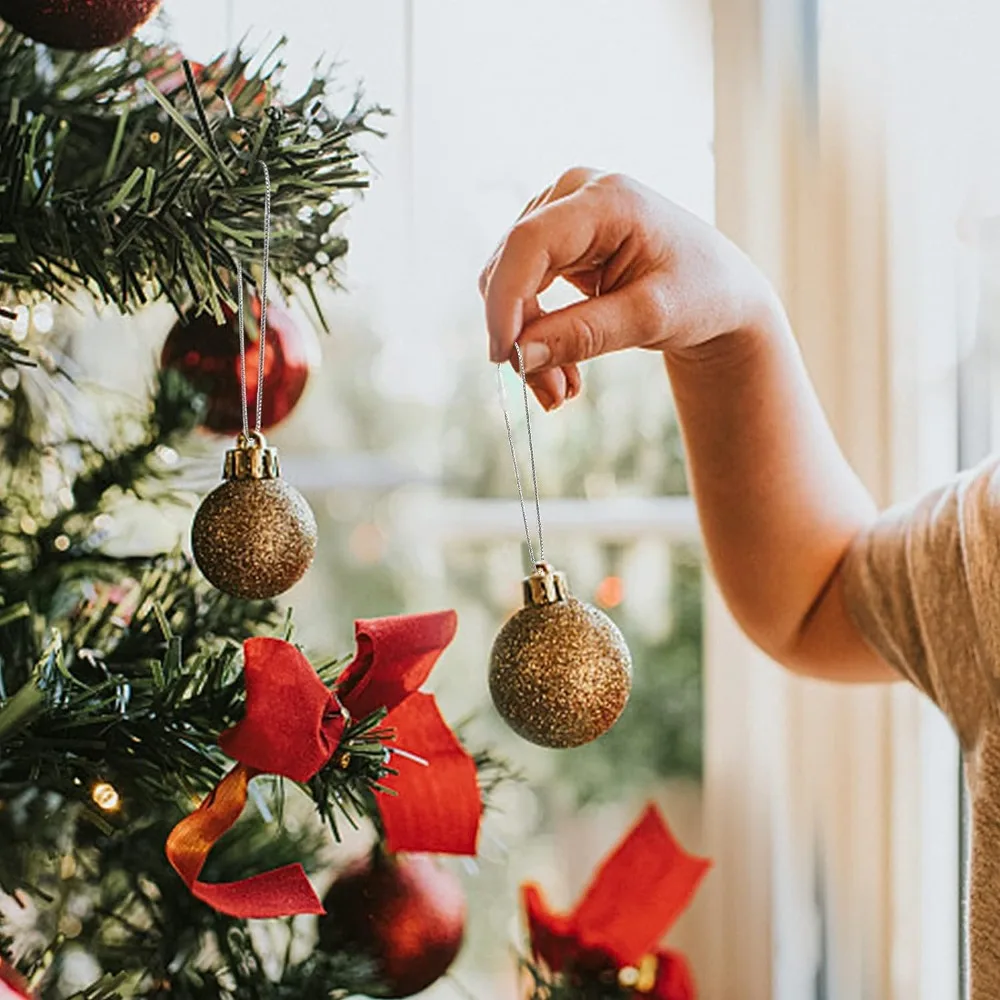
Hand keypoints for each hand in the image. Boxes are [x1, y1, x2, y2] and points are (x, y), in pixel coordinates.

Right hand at [479, 168, 776, 409]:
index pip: (529, 242)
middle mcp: (574, 194)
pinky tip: (562, 371)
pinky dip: (535, 337)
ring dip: (528, 345)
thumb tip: (520, 356)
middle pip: (512, 266)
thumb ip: (585, 334)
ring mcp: (560, 214)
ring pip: (510, 286)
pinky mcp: (555, 242)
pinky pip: (522, 293)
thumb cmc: (701, 294)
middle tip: (550, 396)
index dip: (506, 300)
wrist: (721, 291)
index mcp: (606, 198)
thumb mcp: (651, 318)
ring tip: (562, 391)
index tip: (503, 357)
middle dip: (522, 337)